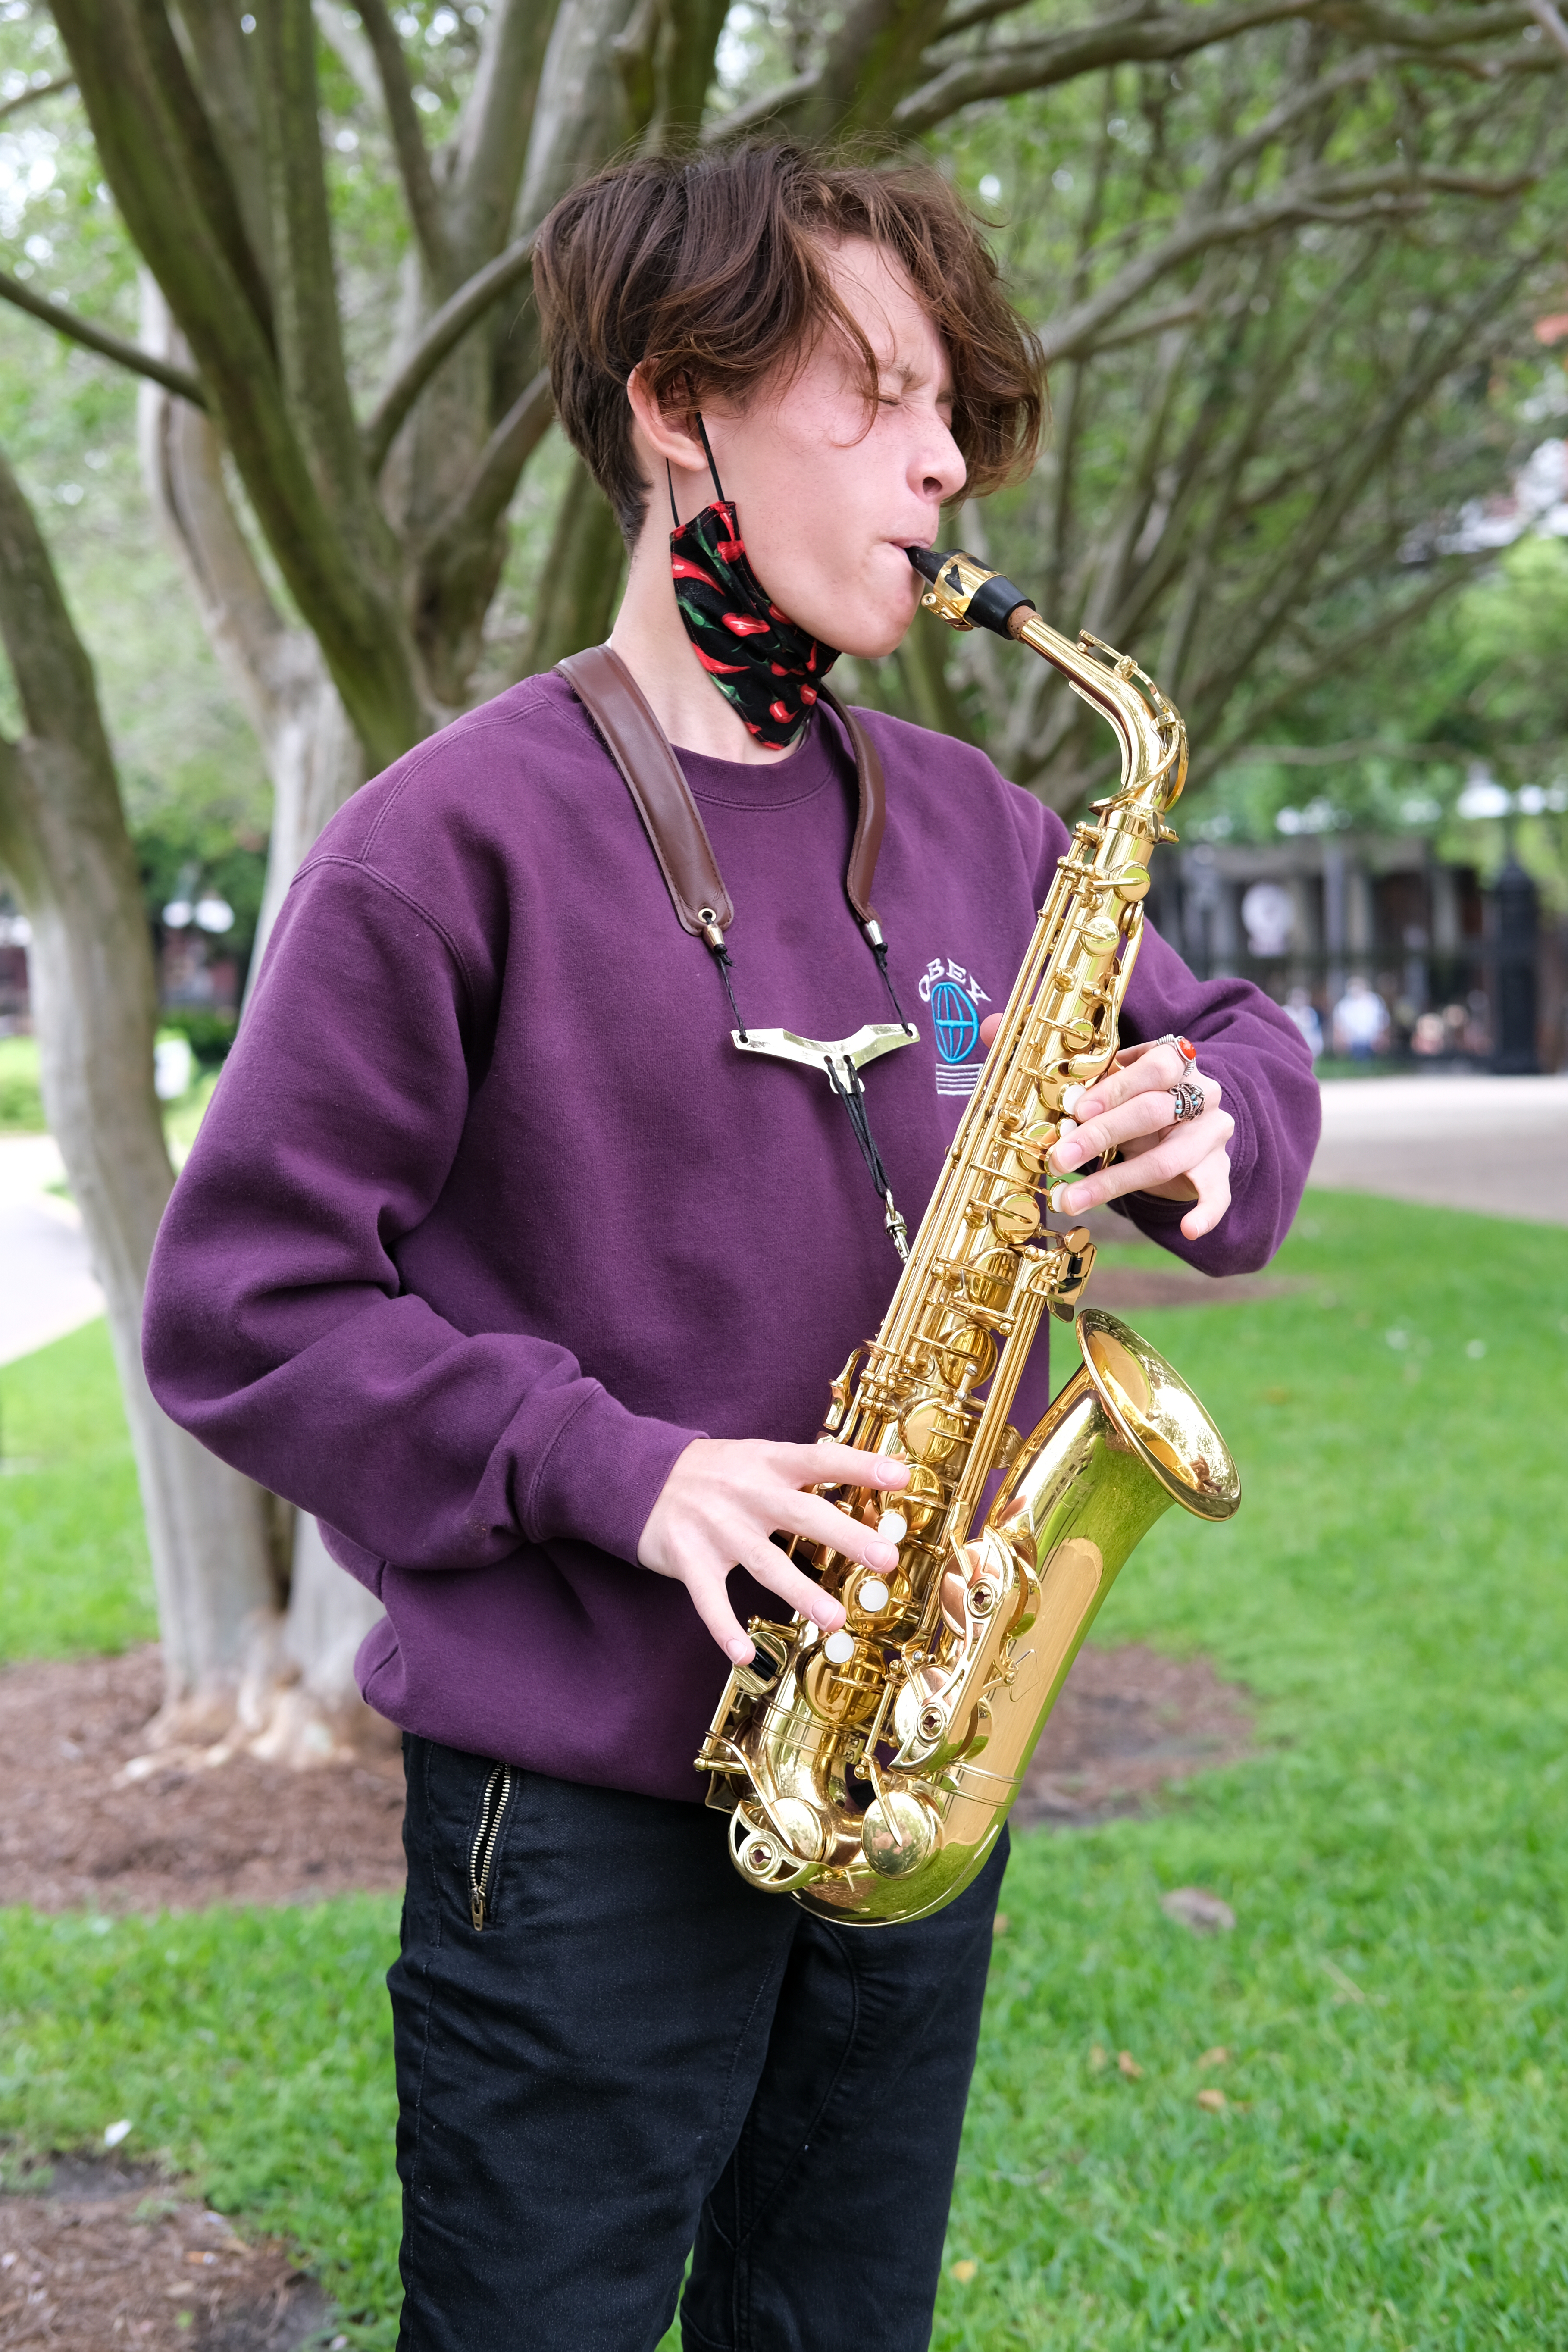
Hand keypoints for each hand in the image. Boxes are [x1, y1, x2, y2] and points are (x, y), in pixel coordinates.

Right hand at [637, 1438, 910, 1663]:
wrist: (635, 1475)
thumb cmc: (711, 1471)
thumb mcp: (754, 1457)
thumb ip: (799, 1472)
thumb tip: (860, 1479)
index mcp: (768, 1464)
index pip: (820, 1459)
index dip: (860, 1466)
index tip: (900, 1475)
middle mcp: (747, 1494)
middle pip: (803, 1514)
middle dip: (846, 1536)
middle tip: (886, 1558)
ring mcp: (718, 1529)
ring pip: (767, 1563)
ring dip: (801, 1593)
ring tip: (834, 1619)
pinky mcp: (689, 1559)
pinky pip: (709, 1599)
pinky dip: (724, 1628)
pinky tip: (744, 1655)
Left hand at [977, 1022, 1234, 1240]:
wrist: (1186, 1123)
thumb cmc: (1133, 1097)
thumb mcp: (1103, 1075)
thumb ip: (1051, 1055)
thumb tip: (988, 1026)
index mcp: (1173, 1061)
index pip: (1153, 1067)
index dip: (1115, 1088)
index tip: (1074, 1109)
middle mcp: (1200, 1094)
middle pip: (1155, 1113)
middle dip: (1101, 1136)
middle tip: (1056, 1158)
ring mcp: (1211, 1134)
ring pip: (1168, 1159)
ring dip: (1116, 1183)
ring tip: (1070, 1201)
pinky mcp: (1217, 1170)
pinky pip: (1217, 1192)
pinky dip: (1205, 1212)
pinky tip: (1188, 1230)